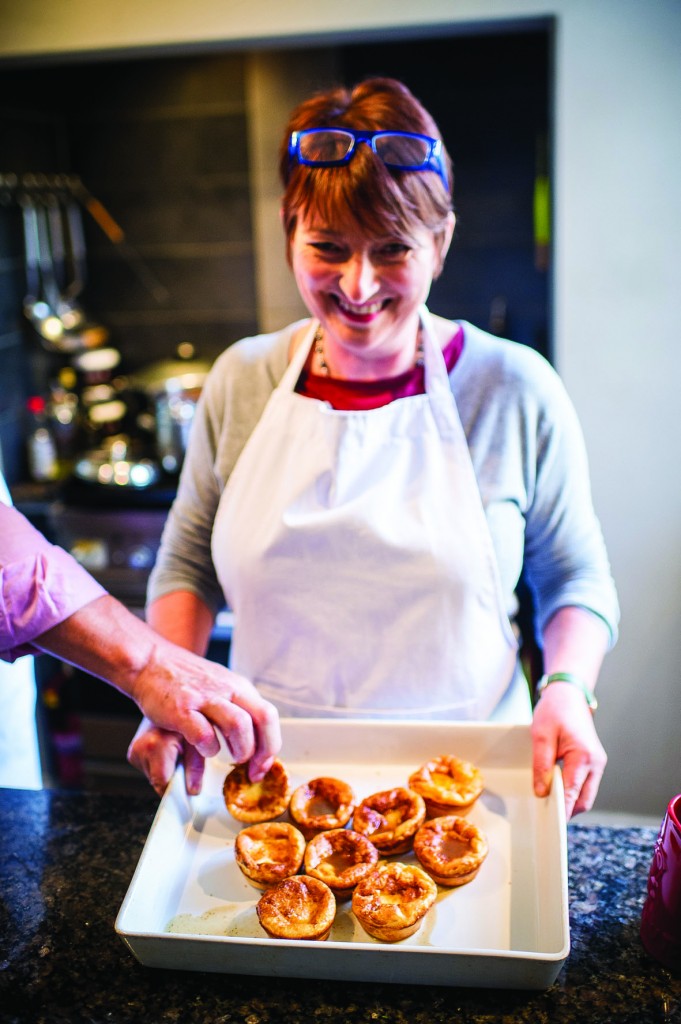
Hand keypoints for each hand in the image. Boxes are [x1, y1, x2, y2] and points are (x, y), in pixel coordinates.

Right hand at [127, 641, 280, 795]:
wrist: (150, 661)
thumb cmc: (185, 681)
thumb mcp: (220, 688)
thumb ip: (237, 709)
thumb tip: (255, 744)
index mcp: (239, 688)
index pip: (269, 716)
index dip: (271, 746)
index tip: (261, 766)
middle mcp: (228, 690)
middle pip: (263, 718)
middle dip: (262, 750)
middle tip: (250, 768)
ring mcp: (205, 697)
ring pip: (240, 724)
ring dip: (240, 749)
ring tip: (230, 759)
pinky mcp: (182, 709)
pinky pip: (205, 734)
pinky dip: (209, 748)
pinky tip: (203, 749)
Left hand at [531, 682, 606, 818]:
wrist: (569, 694)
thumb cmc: (555, 711)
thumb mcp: (541, 736)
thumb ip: (541, 765)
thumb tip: (541, 792)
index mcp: (584, 757)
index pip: (573, 793)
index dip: (562, 810)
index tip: (550, 824)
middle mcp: (596, 763)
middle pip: (584, 800)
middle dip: (567, 810)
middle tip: (545, 817)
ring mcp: (597, 763)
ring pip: (585, 794)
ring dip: (569, 801)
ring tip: (548, 804)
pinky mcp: (593, 762)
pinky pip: (584, 784)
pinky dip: (572, 791)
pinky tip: (555, 791)